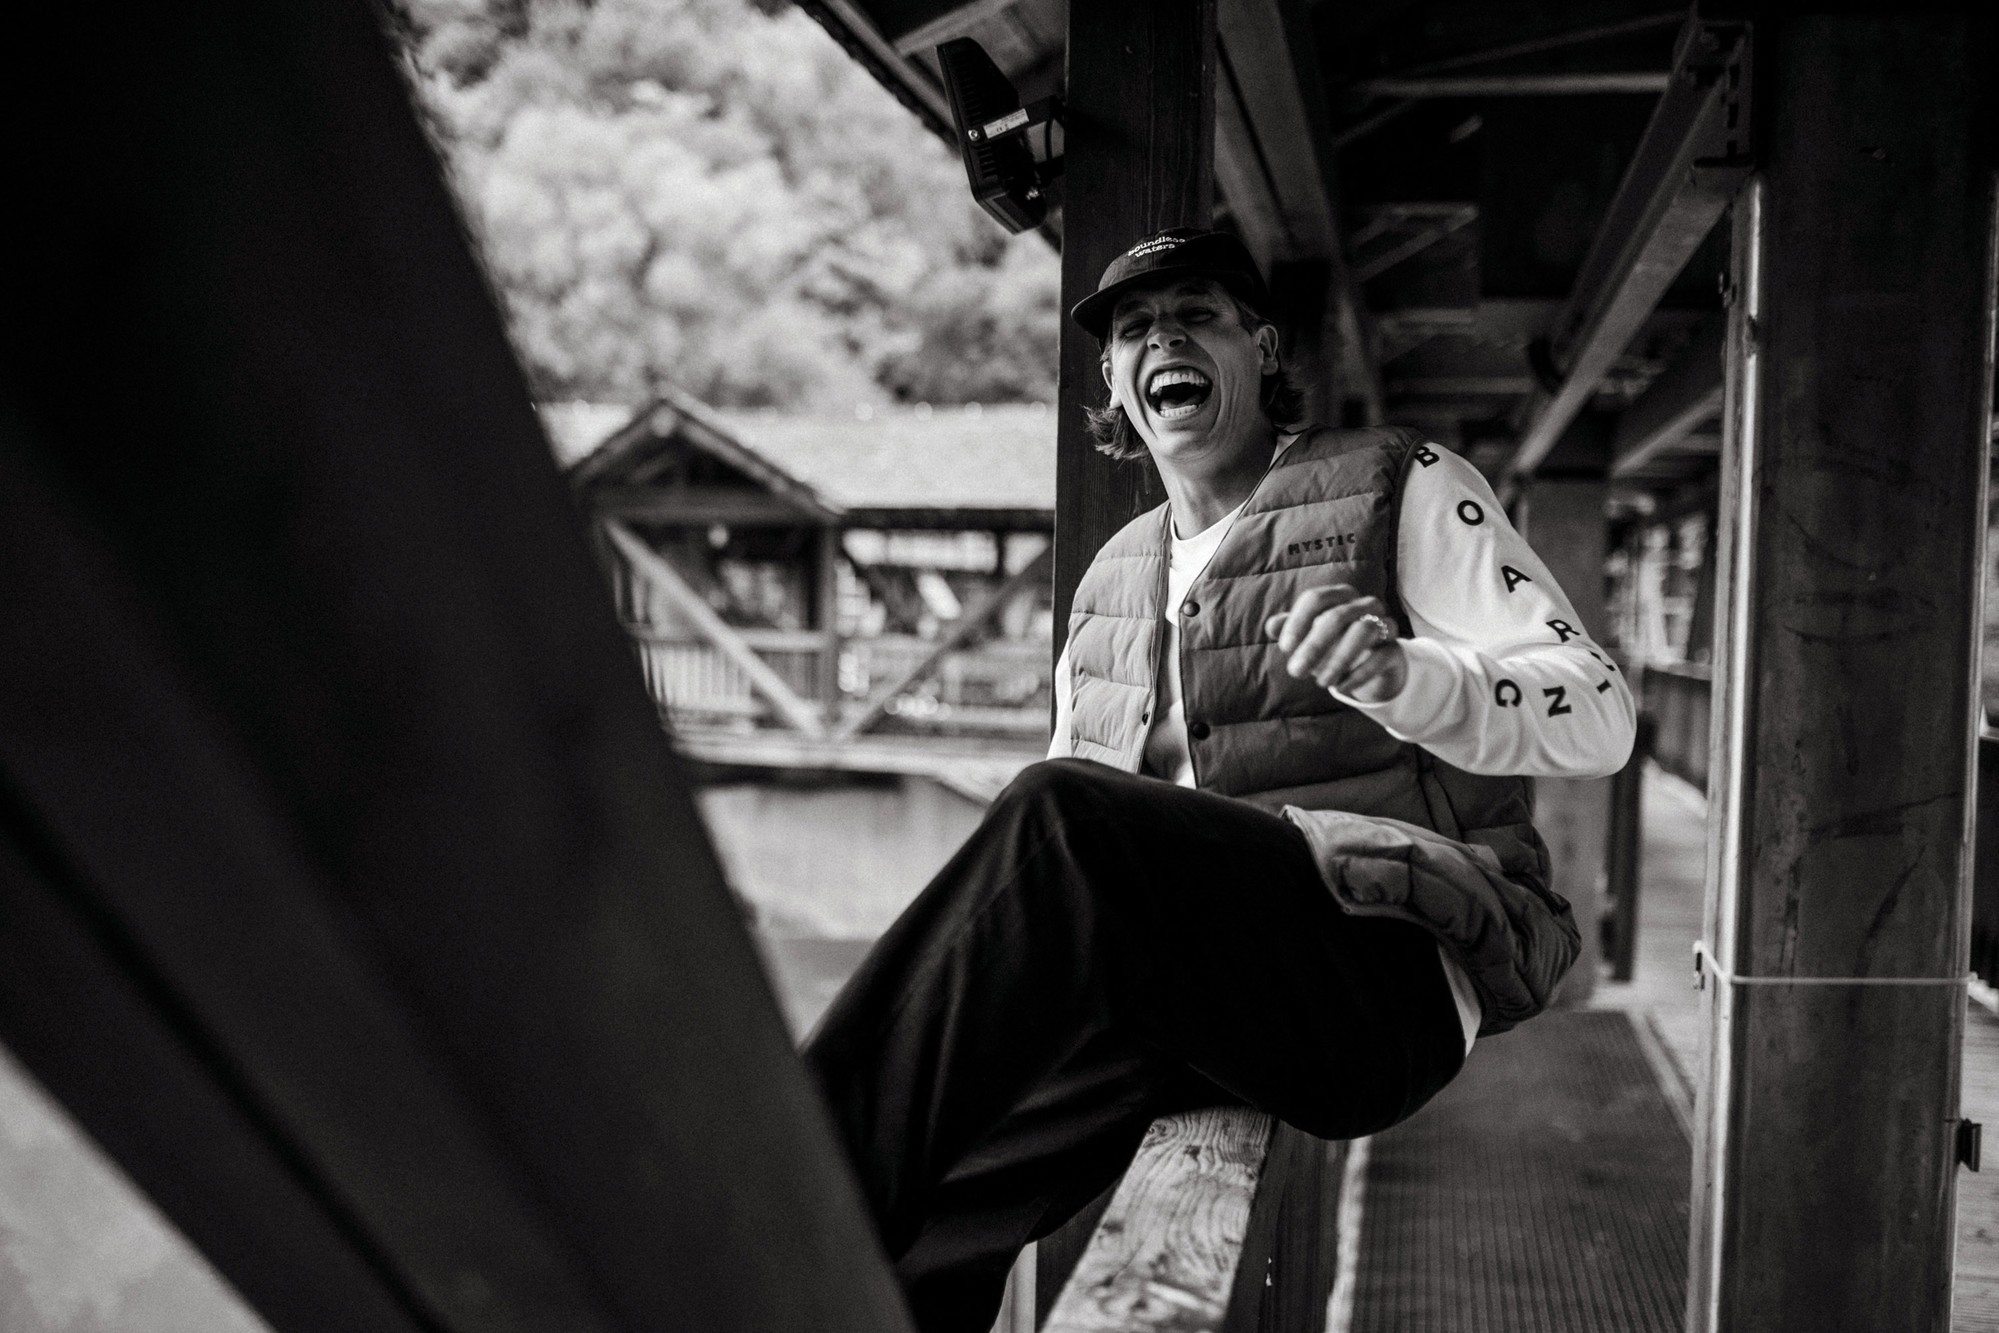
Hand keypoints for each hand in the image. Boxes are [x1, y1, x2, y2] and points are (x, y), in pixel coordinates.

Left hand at [1263, 584, 1407, 702]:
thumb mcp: (1308, 638)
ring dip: (1339, 659)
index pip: (1316, 599)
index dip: (1298, 622)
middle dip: (1314, 645)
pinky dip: (1359, 673)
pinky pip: (1381, 656)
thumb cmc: (1332, 645)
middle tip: (1295, 672)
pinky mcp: (1395, 648)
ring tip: (1322, 683)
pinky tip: (1341, 688)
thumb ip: (1289, 629)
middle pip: (1338, 616)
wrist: (1370, 665)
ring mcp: (1383, 624)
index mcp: (1339, 596)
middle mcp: (1363, 604)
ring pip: (1364, 631)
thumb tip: (1271, 625)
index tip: (1284, 649)